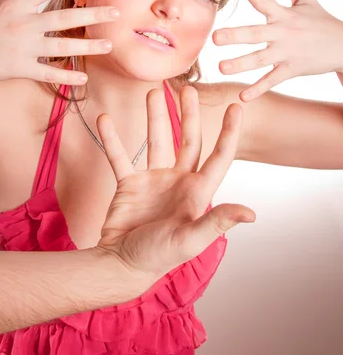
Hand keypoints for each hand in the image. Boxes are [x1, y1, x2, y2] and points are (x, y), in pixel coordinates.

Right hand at [0, 0, 119, 87]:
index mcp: (13, 4)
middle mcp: (22, 25)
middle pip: (65, 18)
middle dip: (93, 14)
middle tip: (115, 12)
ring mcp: (23, 48)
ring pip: (63, 46)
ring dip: (88, 46)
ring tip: (108, 45)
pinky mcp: (19, 68)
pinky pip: (48, 73)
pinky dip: (66, 76)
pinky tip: (84, 78)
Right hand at [95, 86, 254, 277]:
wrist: (121, 265)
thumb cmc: (159, 257)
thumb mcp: (190, 240)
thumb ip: (217, 222)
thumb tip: (251, 213)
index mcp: (198, 192)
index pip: (219, 156)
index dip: (229, 132)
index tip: (236, 107)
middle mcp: (179, 181)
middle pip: (188, 140)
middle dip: (190, 114)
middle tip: (188, 88)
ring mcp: (154, 180)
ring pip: (156, 140)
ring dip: (155, 117)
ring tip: (153, 91)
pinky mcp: (130, 183)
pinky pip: (120, 156)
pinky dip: (112, 139)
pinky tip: (104, 120)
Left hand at [213, 0, 342, 100]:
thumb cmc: (321, 22)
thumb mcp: (308, 0)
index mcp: (284, 15)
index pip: (265, 0)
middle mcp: (283, 33)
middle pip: (256, 34)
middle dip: (236, 36)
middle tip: (215, 37)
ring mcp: (287, 53)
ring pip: (260, 60)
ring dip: (240, 64)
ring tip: (221, 67)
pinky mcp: (291, 69)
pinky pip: (272, 80)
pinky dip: (259, 89)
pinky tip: (243, 96)